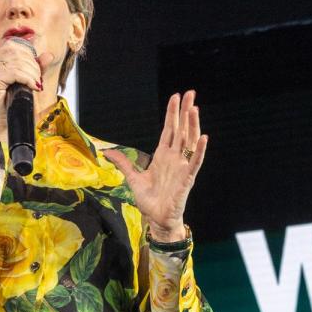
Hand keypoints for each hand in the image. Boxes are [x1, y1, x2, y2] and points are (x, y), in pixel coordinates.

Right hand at [0, 37, 53, 134]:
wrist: (6, 123)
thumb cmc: (15, 102)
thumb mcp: (28, 80)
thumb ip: (37, 67)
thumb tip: (48, 55)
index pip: (13, 45)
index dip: (29, 54)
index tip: (36, 70)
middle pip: (16, 53)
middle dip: (33, 66)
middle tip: (38, 81)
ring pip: (17, 63)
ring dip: (32, 74)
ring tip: (36, 85)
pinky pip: (15, 73)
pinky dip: (28, 79)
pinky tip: (33, 87)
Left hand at [103, 91, 208, 240]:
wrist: (157, 219)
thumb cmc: (149, 200)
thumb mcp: (133, 178)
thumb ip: (124, 163)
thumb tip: (108, 152)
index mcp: (163, 155)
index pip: (170, 129)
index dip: (172, 113)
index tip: (175, 97)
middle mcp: (175, 157)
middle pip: (182, 129)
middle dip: (185, 111)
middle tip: (190, 93)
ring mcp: (182, 166)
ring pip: (190, 141)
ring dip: (193, 125)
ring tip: (194, 108)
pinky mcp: (187, 178)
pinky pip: (195, 162)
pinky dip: (199, 150)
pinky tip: (203, 138)